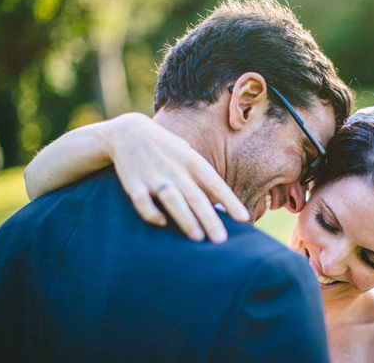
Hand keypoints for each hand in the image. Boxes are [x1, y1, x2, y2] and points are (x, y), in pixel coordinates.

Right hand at [103, 113, 249, 242]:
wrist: (129, 132)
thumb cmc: (168, 150)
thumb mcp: (188, 157)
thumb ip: (203, 179)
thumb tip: (221, 205)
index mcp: (192, 161)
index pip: (215, 183)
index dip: (230, 201)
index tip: (244, 219)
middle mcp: (174, 168)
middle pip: (195, 196)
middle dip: (209, 218)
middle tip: (221, 240)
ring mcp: (153, 175)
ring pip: (172, 199)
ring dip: (185, 218)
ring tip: (197, 237)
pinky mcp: (133, 183)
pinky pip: (142, 201)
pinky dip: (151, 213)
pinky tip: (161, 223)